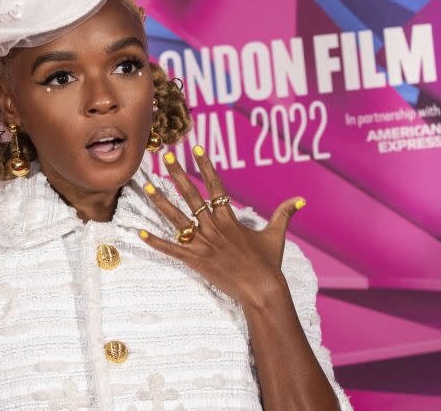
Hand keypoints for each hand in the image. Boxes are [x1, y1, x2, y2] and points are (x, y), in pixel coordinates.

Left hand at [138, 146, 305, 311]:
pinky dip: (155, 242)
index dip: (205, 166)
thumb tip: (300, 200)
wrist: (262, 291)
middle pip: (191, 195)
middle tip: (165, 157)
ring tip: (146, 186)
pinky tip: (140, 233)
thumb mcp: (276, 235)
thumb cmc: (269, 264)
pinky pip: (171, 249)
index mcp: (230, 218)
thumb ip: (283, 214)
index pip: (215, 185)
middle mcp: (213, 227)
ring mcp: (203, 243)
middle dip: (177, 174)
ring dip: (160, 202)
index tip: (196, 148)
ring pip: (176, 218)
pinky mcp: (195, 260)